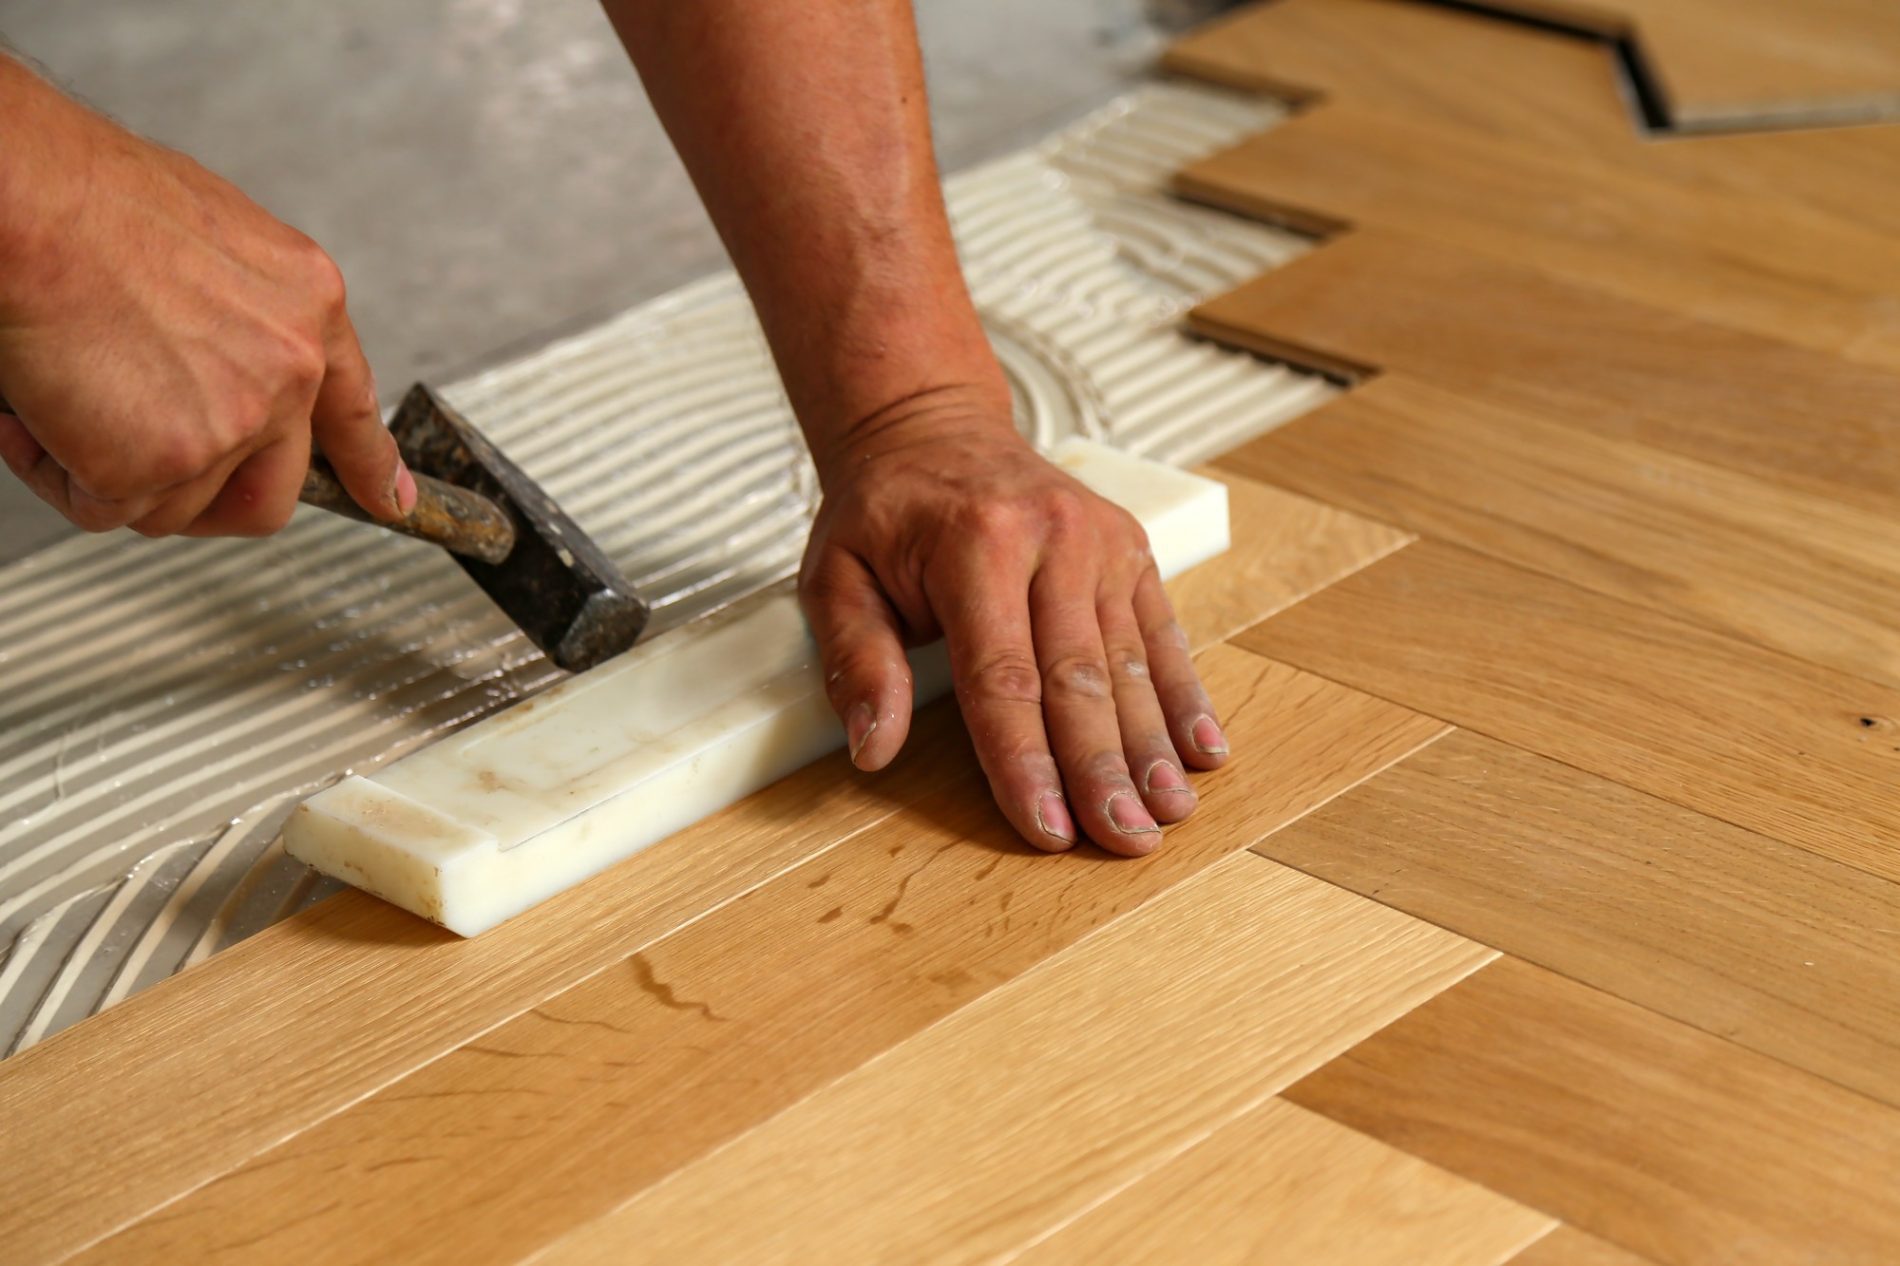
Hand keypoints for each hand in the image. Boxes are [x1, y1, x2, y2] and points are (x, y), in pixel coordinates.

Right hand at [0, 70, 412, 535]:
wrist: (30, 200)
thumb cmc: (89, 197)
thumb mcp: (215, 235)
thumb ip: (244, 313)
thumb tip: (222, 354)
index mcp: (308, 306)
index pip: (353, 411)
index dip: (370, 467)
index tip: (391, 500)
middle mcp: (289, 370)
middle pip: (271, 493)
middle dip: (209, 501)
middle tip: (145, 472)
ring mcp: (233, 422)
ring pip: (176, 505)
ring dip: (113, 473)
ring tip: (65, 397)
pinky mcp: (162, 462)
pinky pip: (107, 507)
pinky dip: (58, 473)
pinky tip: (33, 415)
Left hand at [800, 387, 1229, 855]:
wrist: (933, 428)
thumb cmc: (882, 514)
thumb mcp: (834, 576)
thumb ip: (857, 662)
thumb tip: (873, 749)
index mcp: (976, 545)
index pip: (1002, 679)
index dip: (1025, 762)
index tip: (1046, 830)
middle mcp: (1051, 539)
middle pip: (1079, 679)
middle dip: (1102, 770)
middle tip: (1126, 840)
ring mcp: (1101, 542)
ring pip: (1128, 663)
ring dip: (1151, 746)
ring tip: (1169, 813)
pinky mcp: (1131, 549)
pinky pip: (1162, 633)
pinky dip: (1184, 696)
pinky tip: (1203, 752)